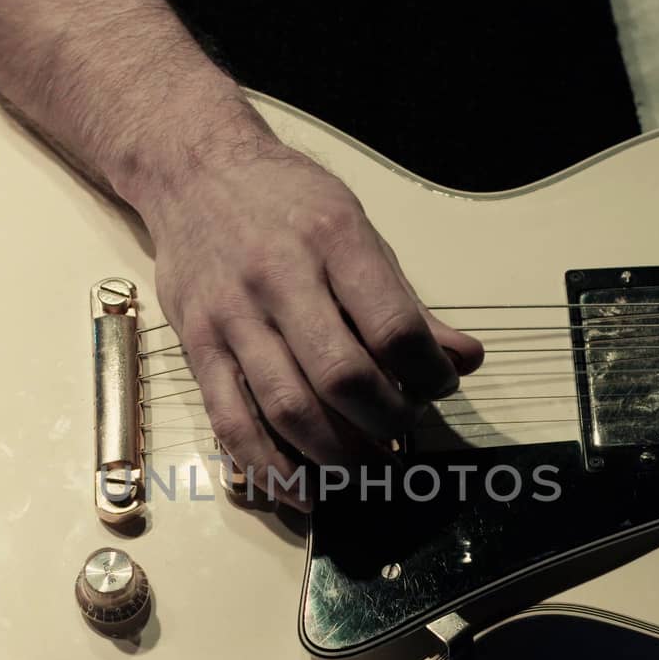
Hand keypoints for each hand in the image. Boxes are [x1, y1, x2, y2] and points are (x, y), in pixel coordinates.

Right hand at [139, 138, 483, 510]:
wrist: (194, 170)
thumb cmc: (283, 201)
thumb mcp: (357, 229)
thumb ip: (406, 302)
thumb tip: (464, 359)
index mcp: (333, 241)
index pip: (393, 326)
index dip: (428, 374)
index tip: (438, 387)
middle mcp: (279, 278)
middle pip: (342, 376)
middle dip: (385, 421)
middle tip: (401, 433)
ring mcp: (232, 315)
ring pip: (287, 407)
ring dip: (335, 454)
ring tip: (365, 468)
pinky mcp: (197, 345)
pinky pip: (231, 421)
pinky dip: (269, 467)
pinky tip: (301, 489)